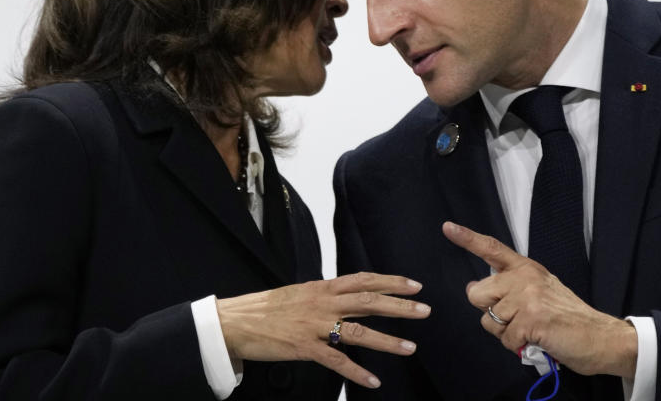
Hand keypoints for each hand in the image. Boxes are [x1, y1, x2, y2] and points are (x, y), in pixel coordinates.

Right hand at [215, 272, 429, 388]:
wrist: (236, 321)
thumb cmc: (266, 308)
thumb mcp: (299, 293)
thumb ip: (324, 295)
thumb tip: (346, 296)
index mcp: (322, 287)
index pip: (363, 280)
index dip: (390, 281)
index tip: (414, 284)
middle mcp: (322, 303)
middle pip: (368, 302)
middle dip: (399, 306)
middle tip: (424, 310)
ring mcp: (314, 325)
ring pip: (358, 332)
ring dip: (387, 340)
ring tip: (410, 347)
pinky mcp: (305, 348)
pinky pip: (336, 361)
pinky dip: (356, 372)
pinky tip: (374, 381)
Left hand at [442, 221, 636, 377]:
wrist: (600, 338)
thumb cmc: (568, 319)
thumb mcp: (539, 291)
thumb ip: (509, 286)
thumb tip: (475, 287)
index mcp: (526, 268)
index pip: (492, 248)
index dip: (467, 238)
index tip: (448, 227)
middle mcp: (525, 277)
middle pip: (477, 294)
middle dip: (490, 312)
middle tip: (518, 318)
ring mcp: (528, 297)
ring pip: (489, 321)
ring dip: (506, 333)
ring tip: (531, 330)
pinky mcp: (532, 319)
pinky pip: (506, 339)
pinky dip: (518, 346)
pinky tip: (537, 340)